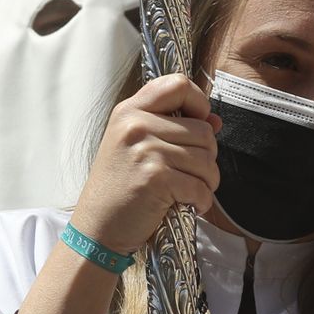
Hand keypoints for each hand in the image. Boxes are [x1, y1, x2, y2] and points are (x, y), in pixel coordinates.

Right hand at [70, 75, 221, 252]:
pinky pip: (201, 186)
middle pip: (203, 131)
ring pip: (207, 159)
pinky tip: (188, 204)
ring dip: (207, 182)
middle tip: (191, 174)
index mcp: (130, 111)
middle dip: (207, 158)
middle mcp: (136, 125)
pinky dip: (202, 201)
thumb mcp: (137, 147)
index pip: (177, 84)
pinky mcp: (156, 178)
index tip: (198, 123)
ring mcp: (146, 150)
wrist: (97, 228)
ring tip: (189, 190)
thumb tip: (216, 121)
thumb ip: (175, 128)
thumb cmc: (119, 189)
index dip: (198, 103)